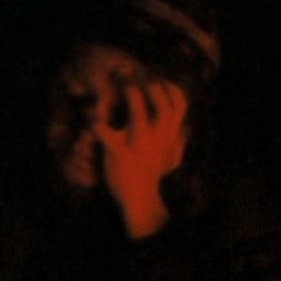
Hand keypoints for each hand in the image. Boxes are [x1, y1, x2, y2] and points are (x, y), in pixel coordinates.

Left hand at [95, 76, 188, 238]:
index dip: (167, 85)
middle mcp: (158, 135)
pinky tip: (93, 118)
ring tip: (114, 90)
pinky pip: (103, 129)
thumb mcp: (173, 157)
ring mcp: (138, 143)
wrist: (140, 200)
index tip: (152, 82)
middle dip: (147, 83)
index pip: (179, 101)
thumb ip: (180, 140)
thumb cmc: (153, 176)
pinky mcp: (118, 152)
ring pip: (136, 106)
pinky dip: (94, 120)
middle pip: (161, 98)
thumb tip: (187, 128)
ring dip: (125, 92)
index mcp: (170, 133)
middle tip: (130, 80)